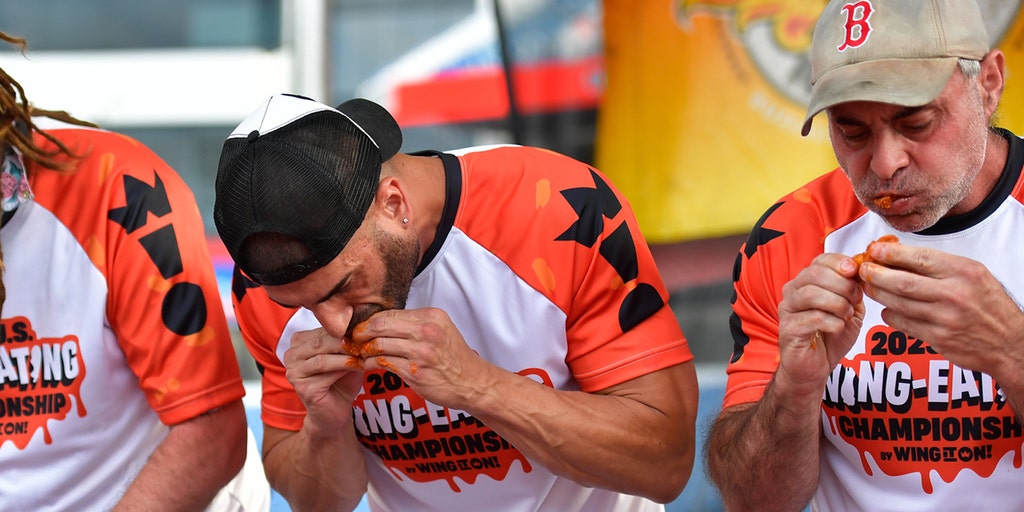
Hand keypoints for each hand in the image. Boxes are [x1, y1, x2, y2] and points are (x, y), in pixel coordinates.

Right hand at [283, 328, 365, 435]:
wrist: (336, 412)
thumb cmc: (341, 381)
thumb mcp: (345, 355)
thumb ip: (347, 340)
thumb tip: (362, 325)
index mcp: (298, 342)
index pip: (322, 330)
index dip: (345, 329)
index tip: (366, 329)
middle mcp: (291, 355)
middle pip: (321, 342)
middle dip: (346, 342)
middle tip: (367, 341)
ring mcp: (293, 372)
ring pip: (323, 358)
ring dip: (346, 356)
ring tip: (364, 354)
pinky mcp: (302, 387)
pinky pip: (325, 374)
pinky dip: (345, 369)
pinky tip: (359, 367)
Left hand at [350, 307, 494, 409]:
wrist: (472, 382)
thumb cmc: (454, 357)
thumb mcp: (441, 329)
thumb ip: (415, 323)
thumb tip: (383, 322)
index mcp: (431, 316)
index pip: (390, 313)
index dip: (370, 321)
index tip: (361, 327)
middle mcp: (426, 331)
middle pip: (380, 326)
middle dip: (361, 333)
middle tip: (353, 339)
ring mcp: (420, 352)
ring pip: (379, 345)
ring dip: (364, 350)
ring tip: (359, 353)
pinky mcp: (415, 373)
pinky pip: (383, 364)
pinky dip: (371, 364)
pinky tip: (368, 365)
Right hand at [777, 253, 865, 394]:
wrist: (814, 369)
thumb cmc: (829, 338)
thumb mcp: (848, 310)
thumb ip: (853, 291)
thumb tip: (863, 272)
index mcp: (806, 283)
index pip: (820, 261)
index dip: (839, 263)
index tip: (855, 272)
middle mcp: (792, 292)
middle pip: (815, 274)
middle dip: (843, 285)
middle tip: (855, 299)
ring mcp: (787, 310)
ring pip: (812, 294)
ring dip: (837, 304)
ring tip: (846, 315)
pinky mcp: (788, 329)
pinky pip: (814, 318)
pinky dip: (833, 323)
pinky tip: (837, 328)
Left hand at [859, 241, 1023, 375]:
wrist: (1009, 342)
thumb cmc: (988, 304)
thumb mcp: (974, 275)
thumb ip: (941, 265)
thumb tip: (900, 254)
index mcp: (964, 272)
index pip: (921, 258)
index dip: (892, 254)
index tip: (874, 249)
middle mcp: (955, 294)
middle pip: (903, 282)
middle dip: (877, 274)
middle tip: (863, 269)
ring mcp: (946, 318)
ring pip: (899, 303)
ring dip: (879, 294)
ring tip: (869, 286)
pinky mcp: (939, 338)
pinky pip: (904, 324)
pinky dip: (890, 314)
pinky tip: (887, 308)